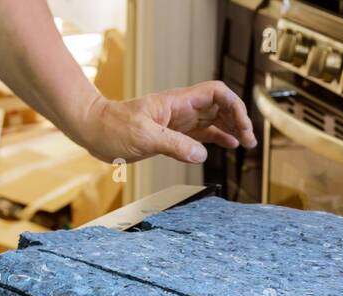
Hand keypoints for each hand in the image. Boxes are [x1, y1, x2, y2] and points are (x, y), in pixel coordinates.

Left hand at [76, 80, 257, 165]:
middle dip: (237, 120)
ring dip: (230, 129)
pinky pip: (200, 133)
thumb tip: (202, 154)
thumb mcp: (143, 137)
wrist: (93, 129)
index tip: (241, 127)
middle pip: (220, 106)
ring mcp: (177, 121)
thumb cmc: (112, 127)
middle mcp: (181, 109)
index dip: (233, 106)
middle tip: (249, 141)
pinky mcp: (172, 134)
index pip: (216, 94)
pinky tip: (227, 146)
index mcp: (177, 103)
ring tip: (244, 145)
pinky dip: (216, 138)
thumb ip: (174, 145)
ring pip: (213, 120)